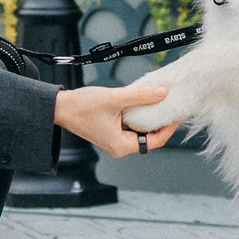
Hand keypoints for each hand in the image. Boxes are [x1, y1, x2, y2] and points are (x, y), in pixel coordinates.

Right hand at [54, 80, 172, 158]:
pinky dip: (140, 114)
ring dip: (150, 117)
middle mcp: (119, 146)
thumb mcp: (114, 99)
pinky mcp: (111, 130)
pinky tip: (145, 101)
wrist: (59, 107)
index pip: (155, 141)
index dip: (169, 127)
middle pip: (150, 136)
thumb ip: (140, 96)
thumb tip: (163, 93)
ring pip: (141, 130)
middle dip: (161, 122)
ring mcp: (115, 139)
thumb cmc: (81, 107)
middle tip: (173, 106)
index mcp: (121, 146)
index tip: (178, 113)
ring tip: (162, 102)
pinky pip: (131, 124)